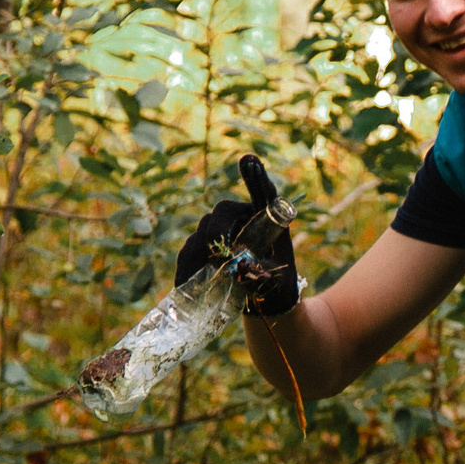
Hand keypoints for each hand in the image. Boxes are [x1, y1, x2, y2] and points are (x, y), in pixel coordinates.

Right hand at [175, 156, 298, 316]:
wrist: (265, 303)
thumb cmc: (278, 286)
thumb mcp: (277, 282)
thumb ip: (261, 273)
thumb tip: (237, 268)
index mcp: (268, 220)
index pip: (263, 194)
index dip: (255, 177)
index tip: (248, 159)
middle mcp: (242, 219)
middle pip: (222, 211)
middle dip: (217, 232)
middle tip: (220, 258)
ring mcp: (220, 231)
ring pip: (202, 231)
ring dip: (201, 253)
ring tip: (208, 278)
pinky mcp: (203, 248)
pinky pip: (189, 251)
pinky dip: (187, 267)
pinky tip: (187, 284)